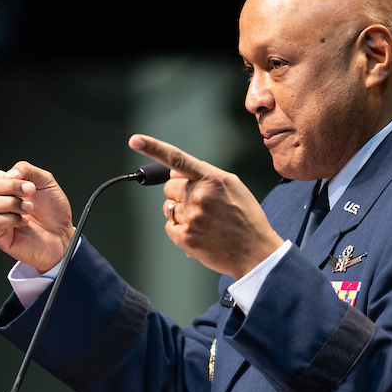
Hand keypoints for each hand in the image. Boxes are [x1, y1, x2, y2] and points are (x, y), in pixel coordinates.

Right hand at [0, 135, 74, 272]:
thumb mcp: (45, 181)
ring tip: (27, 209)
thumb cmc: (53, 211)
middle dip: (11, 185)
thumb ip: (26, 169)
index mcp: (0, 182)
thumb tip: (8, 174)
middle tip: (29, 192)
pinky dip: (12, 219)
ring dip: (13, 202)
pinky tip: (21, 223)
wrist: (62, 237)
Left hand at [130, 134, 282, 278]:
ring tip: (205, 222)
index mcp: (212, 179)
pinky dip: (180, 230)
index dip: (153, 147)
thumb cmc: (245, 217)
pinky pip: (169, 227)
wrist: (255, 252)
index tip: (135, 140)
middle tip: (201, 206)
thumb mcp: (232, 186)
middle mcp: (199, 195)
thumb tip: (174, 172)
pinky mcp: (186, 237)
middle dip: (180, 195)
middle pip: (169, 188)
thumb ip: (204, 175)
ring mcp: (191, 217)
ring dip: (182, 214)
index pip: (177, 159)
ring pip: (169, 209)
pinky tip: (200, 233)